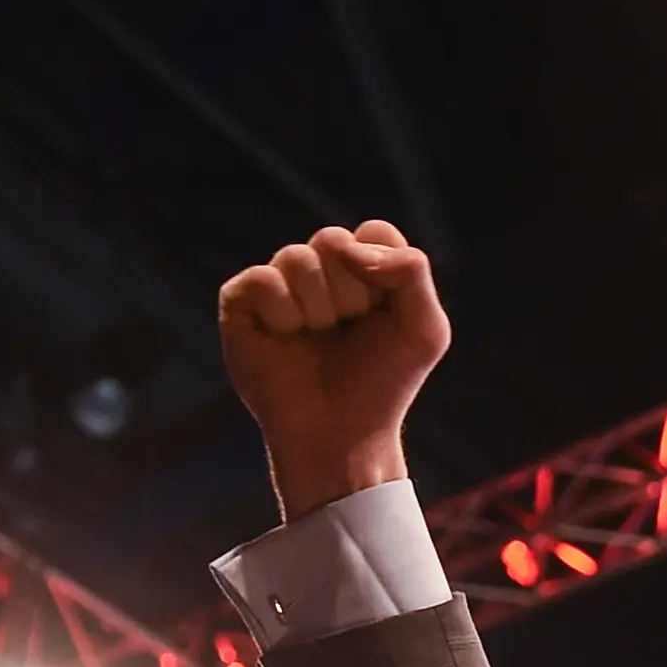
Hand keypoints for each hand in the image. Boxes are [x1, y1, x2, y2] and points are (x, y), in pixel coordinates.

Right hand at [216, 222, 450, 521]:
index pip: (374, 232)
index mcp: (365, 267)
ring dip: (319, 310)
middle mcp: (320, 269)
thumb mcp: (424, 331)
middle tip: (348, 331)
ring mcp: (279, 282)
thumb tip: (352, 247)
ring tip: (318, 339)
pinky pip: (264, 280)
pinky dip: (284, 317)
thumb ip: (412, 273)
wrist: (340, 434)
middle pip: (333, 239)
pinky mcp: (242, 300)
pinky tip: (286, 340)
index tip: (384, 313)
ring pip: (297, 258)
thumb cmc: (383, 383)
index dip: (383, 273)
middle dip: (351, 294)